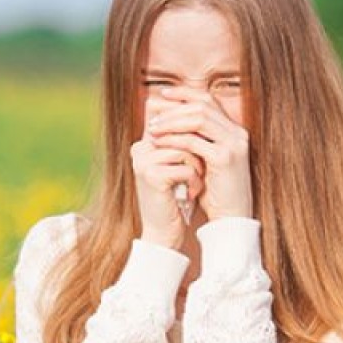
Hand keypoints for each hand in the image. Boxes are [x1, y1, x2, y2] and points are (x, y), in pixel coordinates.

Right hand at [131, 99, 205, 249]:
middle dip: (197, 147)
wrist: (163, 232)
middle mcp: (139, 148)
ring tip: (196, 182)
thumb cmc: (176, 197)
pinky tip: (191, 193)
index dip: (188, 122)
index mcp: (144, 142)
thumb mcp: (179, 165)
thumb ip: (183, 140)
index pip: (169, 117)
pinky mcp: (151, 175)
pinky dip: (194, 180)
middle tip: (203, 167)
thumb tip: (202, 110)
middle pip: (179, 130)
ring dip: (197, 166)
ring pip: (184, 147)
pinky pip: (184, 166)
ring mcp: (143, 161)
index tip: (201, 145)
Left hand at [146, 85, 252, 221]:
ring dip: (172, 121)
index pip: (208, 101)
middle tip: (153, 112)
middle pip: (202, 106)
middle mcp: (237, 133)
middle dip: (174, 107)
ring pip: (198, 119)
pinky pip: (194, 141)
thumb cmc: (216, 193)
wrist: (232, 218)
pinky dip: (174, 139)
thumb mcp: (205, 162)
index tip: (163, 94)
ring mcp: (233, 145)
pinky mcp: (224, 159)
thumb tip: (170, 124)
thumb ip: (196, 142)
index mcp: (234, 131)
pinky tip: (160, 142)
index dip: (185, 93)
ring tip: (153, 128)